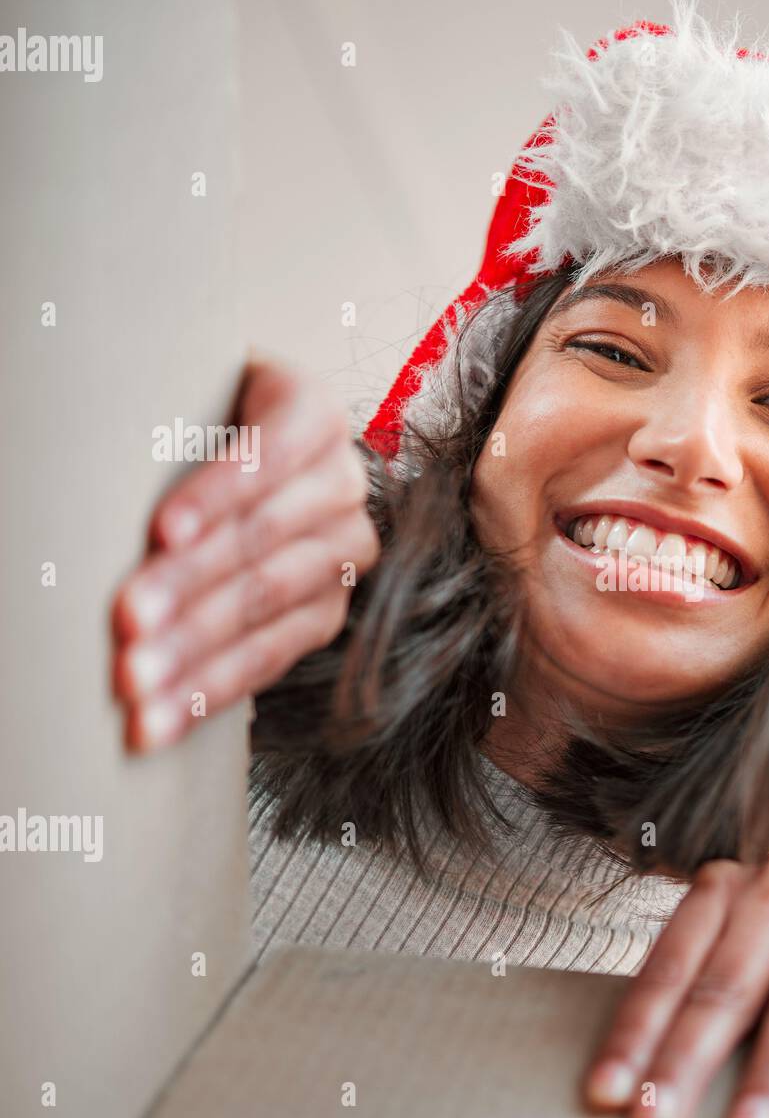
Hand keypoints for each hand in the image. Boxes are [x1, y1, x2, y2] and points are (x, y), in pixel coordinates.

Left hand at [111, 360, 380, 751]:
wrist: (247, 462)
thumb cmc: (196, 422)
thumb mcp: (187, 400)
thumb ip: (159, 421)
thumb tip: (75, 469)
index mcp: (314, 413)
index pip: (274, 450)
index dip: (220, 492)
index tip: (162, 531)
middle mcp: (343, 483)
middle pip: (265, 537)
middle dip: (192, 584)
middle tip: (127, 623)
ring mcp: (344, 551)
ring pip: (269, 603)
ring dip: (197, 650)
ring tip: (136, 685)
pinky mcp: (326, 611)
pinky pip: (273, 655)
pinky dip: (212, 690)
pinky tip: (165, 717)